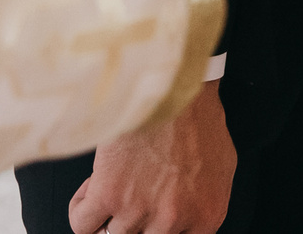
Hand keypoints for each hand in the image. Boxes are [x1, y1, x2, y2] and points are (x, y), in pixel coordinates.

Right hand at [68, 79, 232, 233]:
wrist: (171, 83)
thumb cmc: (197, 115)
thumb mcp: (221, 163)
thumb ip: (205, 200)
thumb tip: (190, 218)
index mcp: (206, 215)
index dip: (153, 233)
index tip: (142, 223)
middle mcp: (174, 220)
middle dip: (129, 225)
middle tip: (125, 203)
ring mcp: (140, 211)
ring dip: (104, 215)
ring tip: (109, 187)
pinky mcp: (108, 196)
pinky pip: (81, 224)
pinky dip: (81, 207)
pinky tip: (92, 186)